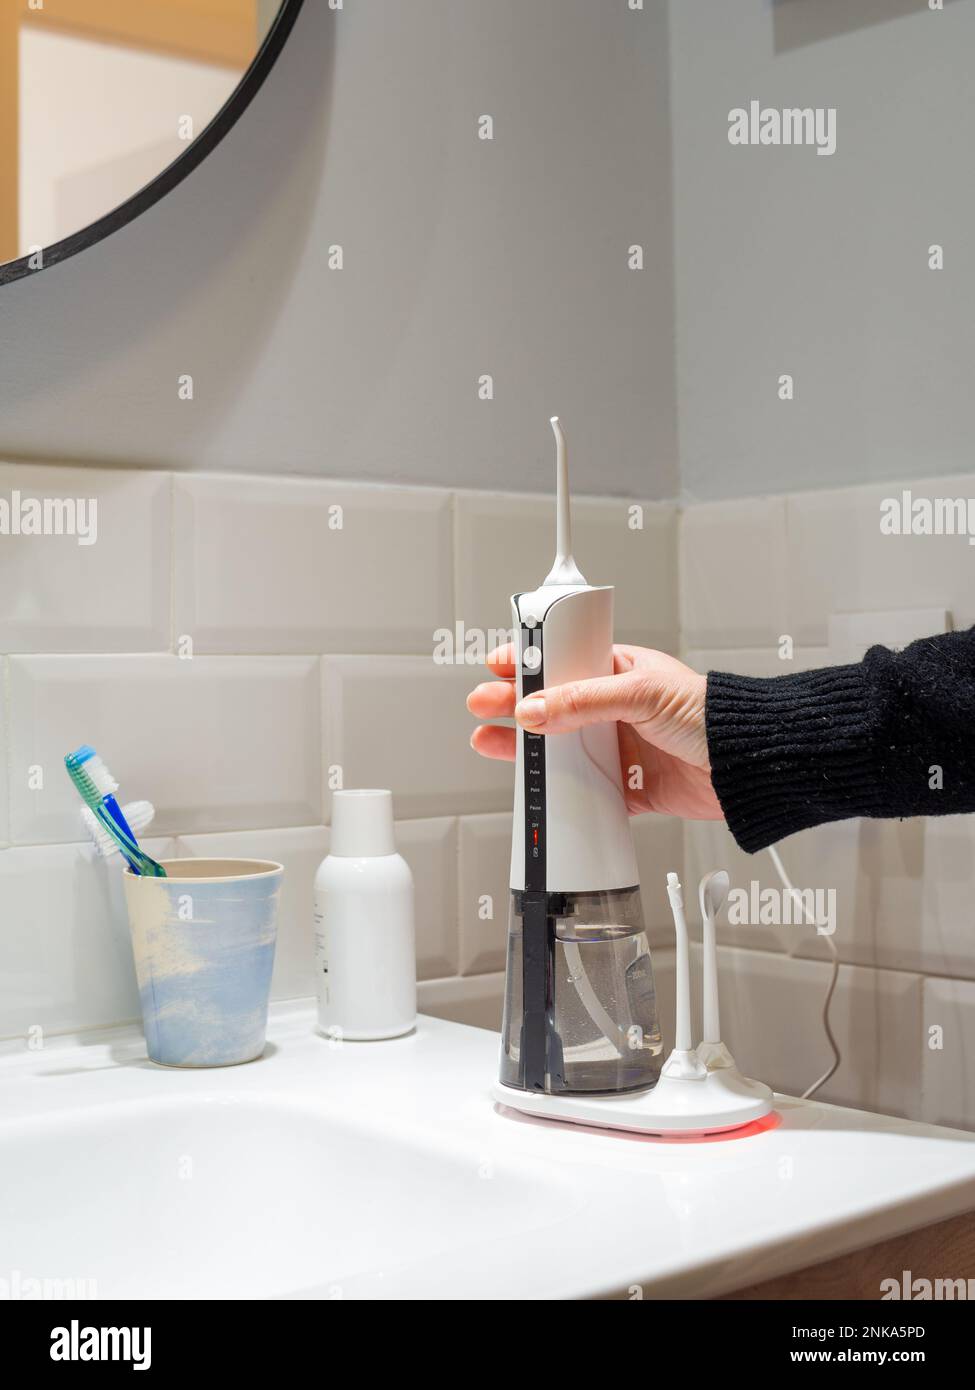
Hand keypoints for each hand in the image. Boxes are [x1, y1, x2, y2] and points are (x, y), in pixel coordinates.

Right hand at [467, 643, 722, 820]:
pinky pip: (583, 790)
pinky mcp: (626, 786)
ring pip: (559, 748)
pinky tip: (537, 788)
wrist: (746, 766)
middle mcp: (615, 708)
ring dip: (526, 748)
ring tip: (492, 742)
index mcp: (619, 670)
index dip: (530, 662)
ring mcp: (618, 747)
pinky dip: (559, 792)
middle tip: (482, 704)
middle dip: (514, 703)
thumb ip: (584, 702)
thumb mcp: (640, 694)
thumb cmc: (712, 715)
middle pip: (551, 705)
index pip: (563, 660)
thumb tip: (536, 709)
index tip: (499, 665)